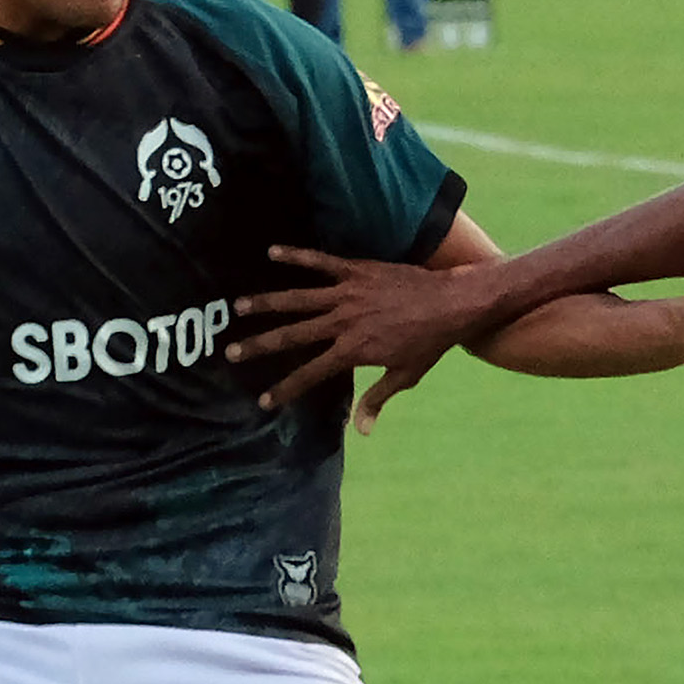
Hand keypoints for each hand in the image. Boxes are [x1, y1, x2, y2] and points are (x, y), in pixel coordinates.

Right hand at [228, 246, 497, 429]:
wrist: (453, 303)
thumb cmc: (430, 343)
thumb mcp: (404, 376)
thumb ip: (377, 399)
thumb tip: (362, 431)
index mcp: (354, 351)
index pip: (311, 374)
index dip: (286, 388)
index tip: (264, 400)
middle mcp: (344, 322)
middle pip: (294, 335)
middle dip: (261, 345)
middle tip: (231, 351)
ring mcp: (348, 293)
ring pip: (299, 298)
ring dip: (267, 302)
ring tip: (239, 305)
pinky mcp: (357, 270)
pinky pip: (321, 262)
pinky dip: (296, 256)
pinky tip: (273, 252)